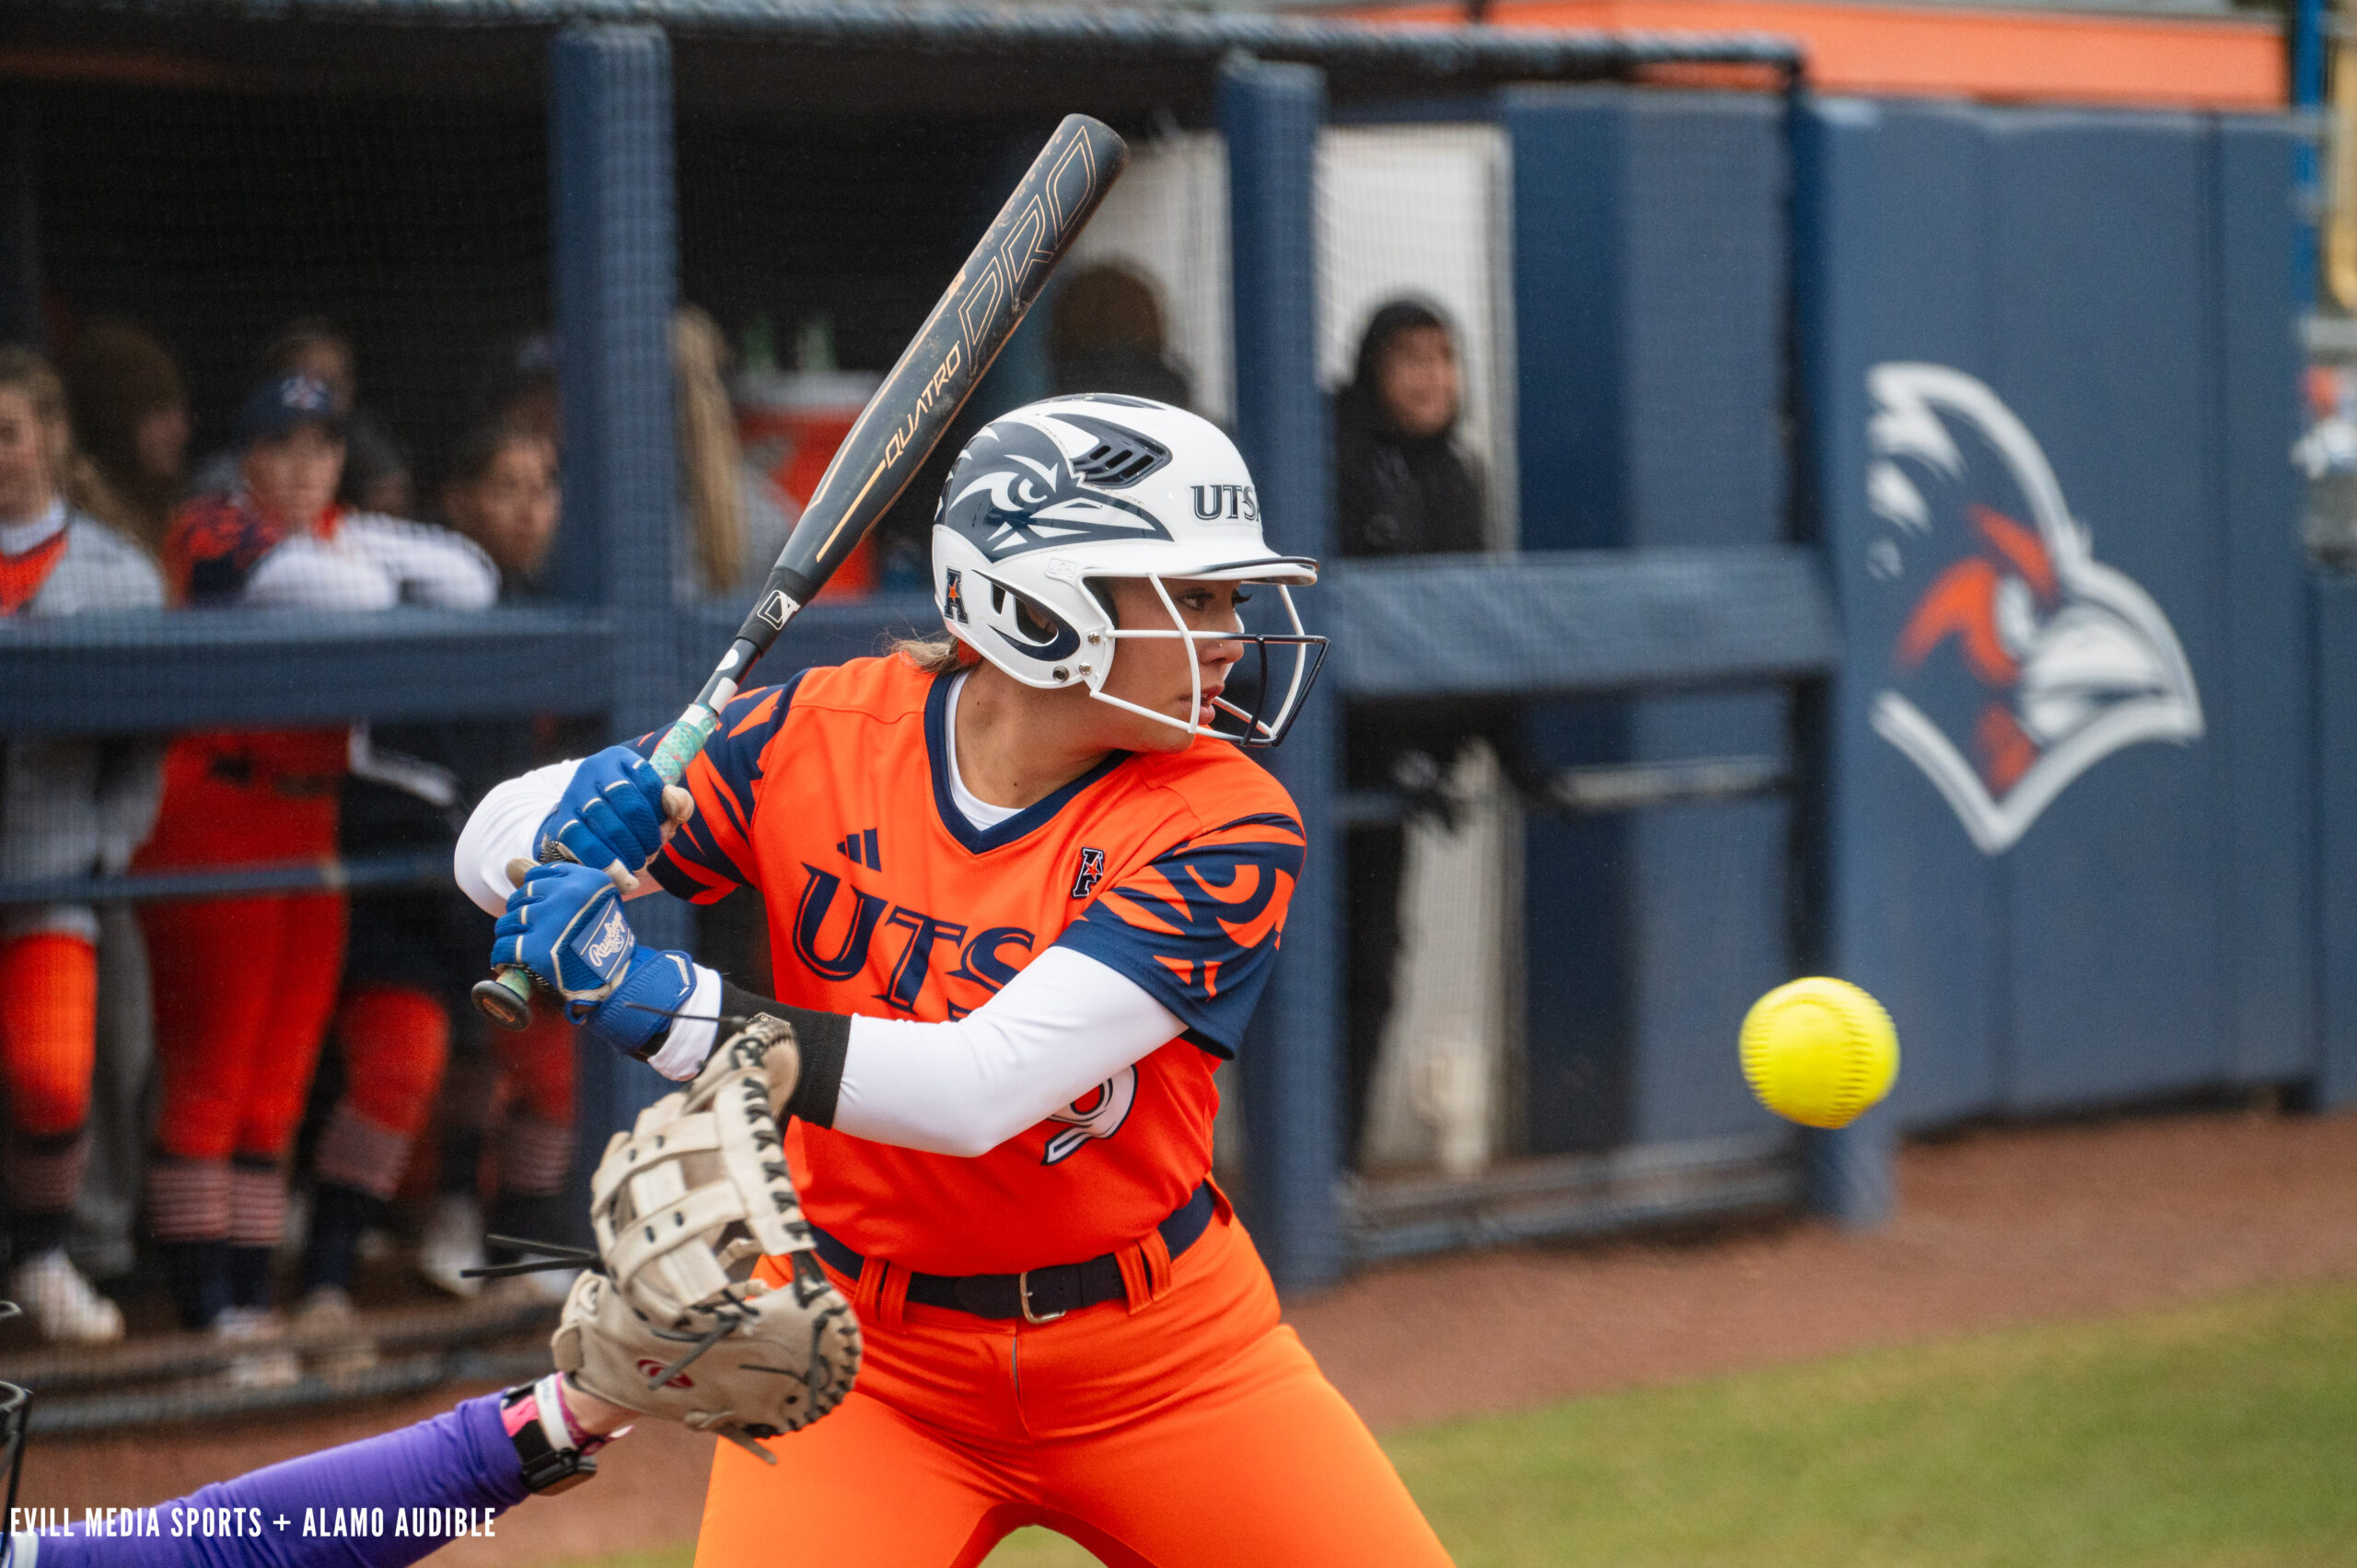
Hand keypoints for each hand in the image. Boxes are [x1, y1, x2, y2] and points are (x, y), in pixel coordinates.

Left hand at [490, 859, 697, 1057]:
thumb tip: (515, 867)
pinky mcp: (535, 948)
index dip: (535, 891)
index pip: (540, 874)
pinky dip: (501, 955)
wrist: (616, 978)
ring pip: (508, 920)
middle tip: (527, 927)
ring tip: (515, 943)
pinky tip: (504, 961)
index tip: (539, 906)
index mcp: (586, 879)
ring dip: (509, 932)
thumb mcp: (601, 900)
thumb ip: (570, 885)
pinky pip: (504, 946)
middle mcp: (567, 894)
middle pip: (522, 895)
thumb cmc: (606, 940)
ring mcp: (549, 921)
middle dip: (521, 911)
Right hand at [534, 747, 693, 890]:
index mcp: (619, 759)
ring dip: (630, 853)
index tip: (664, 832)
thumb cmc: (629, 815)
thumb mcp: (656, 803)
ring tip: (639, 867)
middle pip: (630, 806)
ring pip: (609, 827)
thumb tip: (674, 805)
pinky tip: (622, 877)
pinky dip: (608, 864)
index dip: (662, 814)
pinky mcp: (561, 822)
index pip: (650, 784)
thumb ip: (677, 802)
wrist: (583, 825)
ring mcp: (573, 795)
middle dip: (647, 836)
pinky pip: (586, 845)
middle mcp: (592, 769)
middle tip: (651, 854)